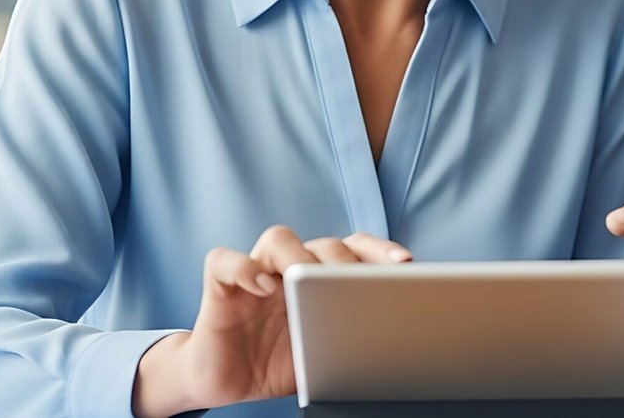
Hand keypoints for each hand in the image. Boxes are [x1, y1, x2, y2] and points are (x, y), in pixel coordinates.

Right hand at [132, 226, 411, 416]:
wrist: (225, 383)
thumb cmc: (278, 365)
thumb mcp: (322, 354)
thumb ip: (350, 335)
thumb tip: (394, 337)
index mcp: (323, 282)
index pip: (356, 250)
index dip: (379, 252)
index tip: (404, 265)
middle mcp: (292, 270)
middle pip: (324, 243)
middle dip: (345, 259)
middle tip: (355, 282)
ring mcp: (256, 273)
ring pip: (279, 239)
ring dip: (298, 256)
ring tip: (307, 279)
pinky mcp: (220, 284)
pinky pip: (225, 260)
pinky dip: (243, 268)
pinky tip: (261, 287)